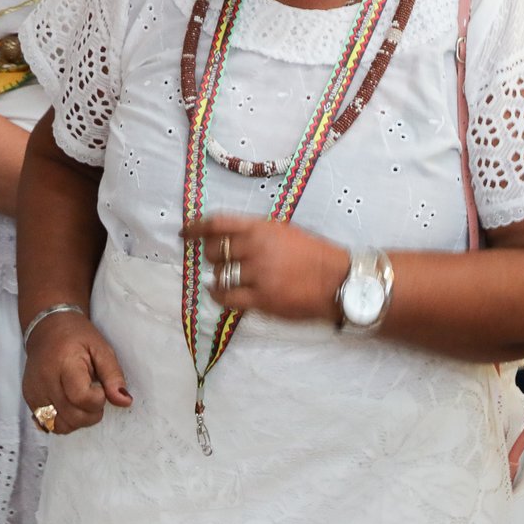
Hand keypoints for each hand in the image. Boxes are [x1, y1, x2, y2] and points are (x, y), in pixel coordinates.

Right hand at [22, 308, 129, 432]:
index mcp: (65, 363)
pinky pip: (46, 422)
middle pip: (72, 416)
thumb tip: (125, 401)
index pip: (82, 398)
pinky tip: (68, 405)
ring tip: (81, 402)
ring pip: (58, 425)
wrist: (47, 328)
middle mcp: (45, 380)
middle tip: (94, 395)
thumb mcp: (102, 349)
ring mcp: (34, 391)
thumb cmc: (78, 337)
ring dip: (76, 421)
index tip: (99, 387)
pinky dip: (61, 420)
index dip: (98, 399)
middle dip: (91, 414)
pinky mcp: (28, 397)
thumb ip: (113, 376)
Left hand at [182, 213, 350, 324]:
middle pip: (214, 251)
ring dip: (218, 277)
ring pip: (220, 275)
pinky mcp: (262, 299)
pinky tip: (220, 293)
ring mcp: (259, 275)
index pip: (217, 223)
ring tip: (224, 278)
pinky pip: (228, 298)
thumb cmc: (313, 254)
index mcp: (261, 228)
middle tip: (218, 260)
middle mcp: (256, 248)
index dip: (195, 228)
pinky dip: (219, 295)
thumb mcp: (283, 231)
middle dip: (211, 255)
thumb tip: (225, 236)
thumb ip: (255, 232)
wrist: (338, 280)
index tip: (184, 233)